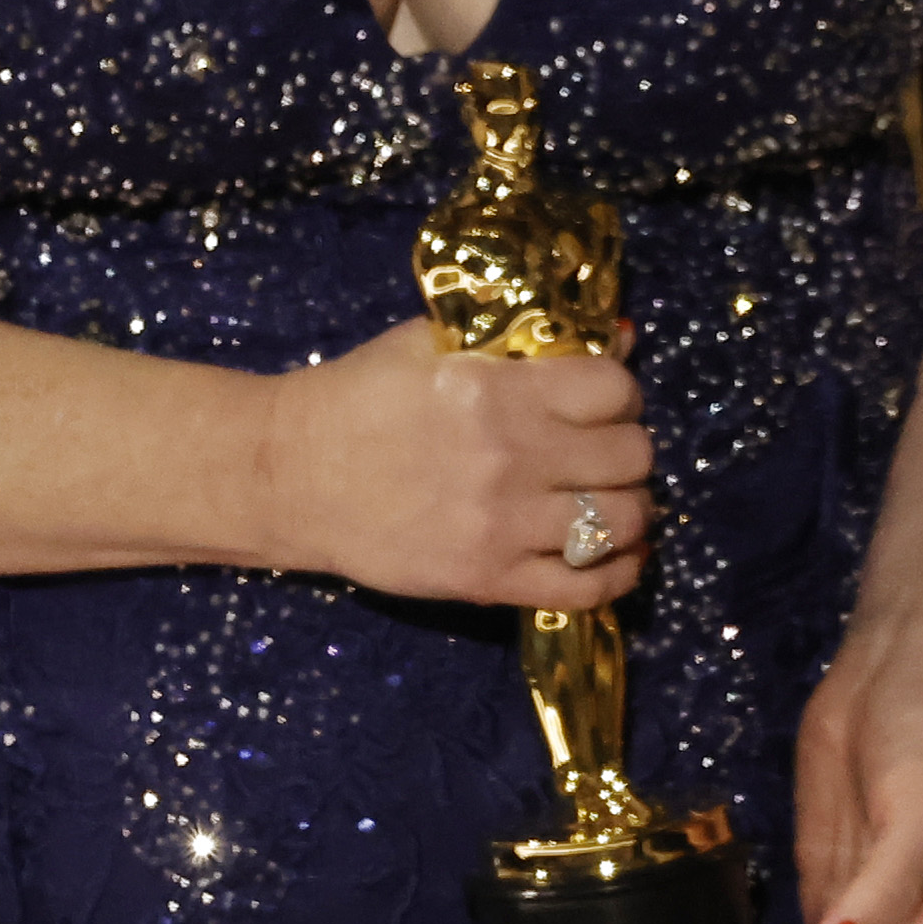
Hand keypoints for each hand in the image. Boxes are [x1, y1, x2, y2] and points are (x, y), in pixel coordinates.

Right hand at [248, 326, 650, 604]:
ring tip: (614, 502)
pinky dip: (617, 574)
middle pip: (631, 456)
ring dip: (632, 510)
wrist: (290, 476)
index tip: (605, 402)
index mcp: (498, 389)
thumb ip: (526, 339)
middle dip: (630, 450)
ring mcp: (502, 525)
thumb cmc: (360, 398)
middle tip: (607, 452)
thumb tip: (620, 334)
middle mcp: (510, 457)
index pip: (615, 389)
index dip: (620, 393)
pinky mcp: (486, 580)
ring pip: (621, 521)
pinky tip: (617, 556)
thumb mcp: (435, 345)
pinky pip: (586, 589)